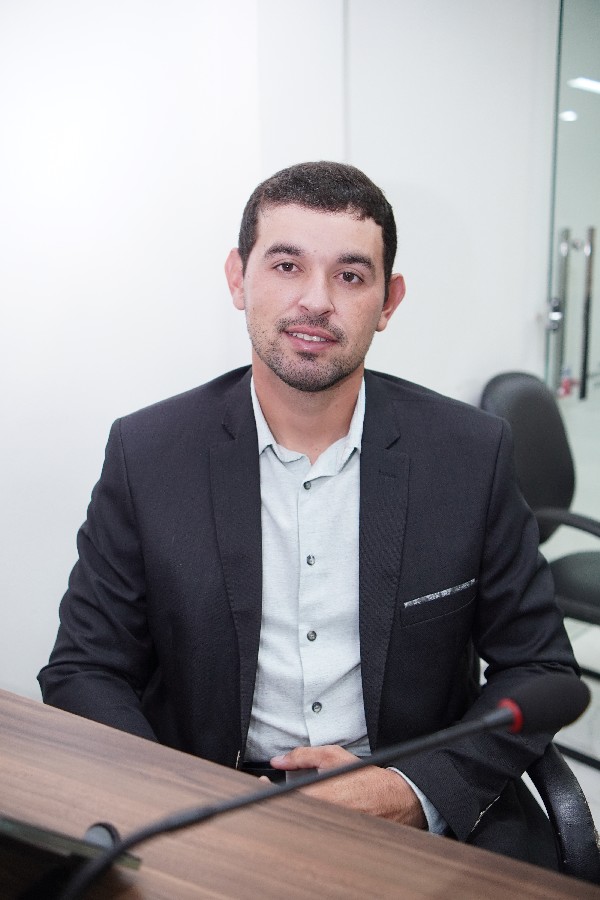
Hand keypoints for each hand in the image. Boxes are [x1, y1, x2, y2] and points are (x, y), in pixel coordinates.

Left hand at [270, 745, 426, 827]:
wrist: (395, 800)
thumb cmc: (366, 778)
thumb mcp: (334, 757)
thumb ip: (303, 756)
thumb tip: (278, 759)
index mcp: (321, 794)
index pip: (284, 796)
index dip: (266, 791)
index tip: (261, 783)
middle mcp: (324, 814)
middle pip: (289, 812)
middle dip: (276, 800)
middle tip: (270, 790)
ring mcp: (329, 829)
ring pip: (300, 823)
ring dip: (291, 811)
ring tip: (290, 800)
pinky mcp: (335, 839)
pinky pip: (313, 831)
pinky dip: (305, 821)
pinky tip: (305, 813)